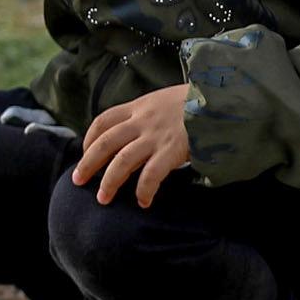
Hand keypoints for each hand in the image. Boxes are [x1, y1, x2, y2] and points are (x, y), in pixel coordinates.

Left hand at [73, 85, 192, 205]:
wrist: (221, 98)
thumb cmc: (197, 101)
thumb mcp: (165, 100)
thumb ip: (150, 115)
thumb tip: (139, 133)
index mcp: (139, 107)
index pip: (103, 121)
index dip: (89, 138)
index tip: (85, 152)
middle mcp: (142, 121)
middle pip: (104, 143)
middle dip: (88, 163)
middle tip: (77, 181)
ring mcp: (156, 136)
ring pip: (122, 161)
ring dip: (109, 182)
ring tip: (103, 199)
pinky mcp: (172, 151)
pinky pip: (151, 174)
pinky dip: (144, 189)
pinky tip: (142, 201)